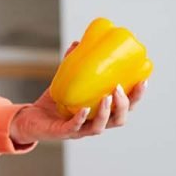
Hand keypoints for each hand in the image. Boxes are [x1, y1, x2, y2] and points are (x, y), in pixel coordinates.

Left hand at [9, 42, 148, 146]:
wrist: (32, 119)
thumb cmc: (55, 102)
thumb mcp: (67, 81)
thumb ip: (74, 63)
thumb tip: (80, 42)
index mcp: (102, 112)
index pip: (126, 107)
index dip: (137, 96)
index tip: (144, 80)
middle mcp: (95, 123)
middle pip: (119, 119)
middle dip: (124, 105)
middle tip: (120, 87)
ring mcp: (80, 130)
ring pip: (100, 127)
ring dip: (106, 112)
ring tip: (108, 95)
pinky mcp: (64, 133)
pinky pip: (75, 128)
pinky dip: (81, 119)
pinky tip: (85, 110)